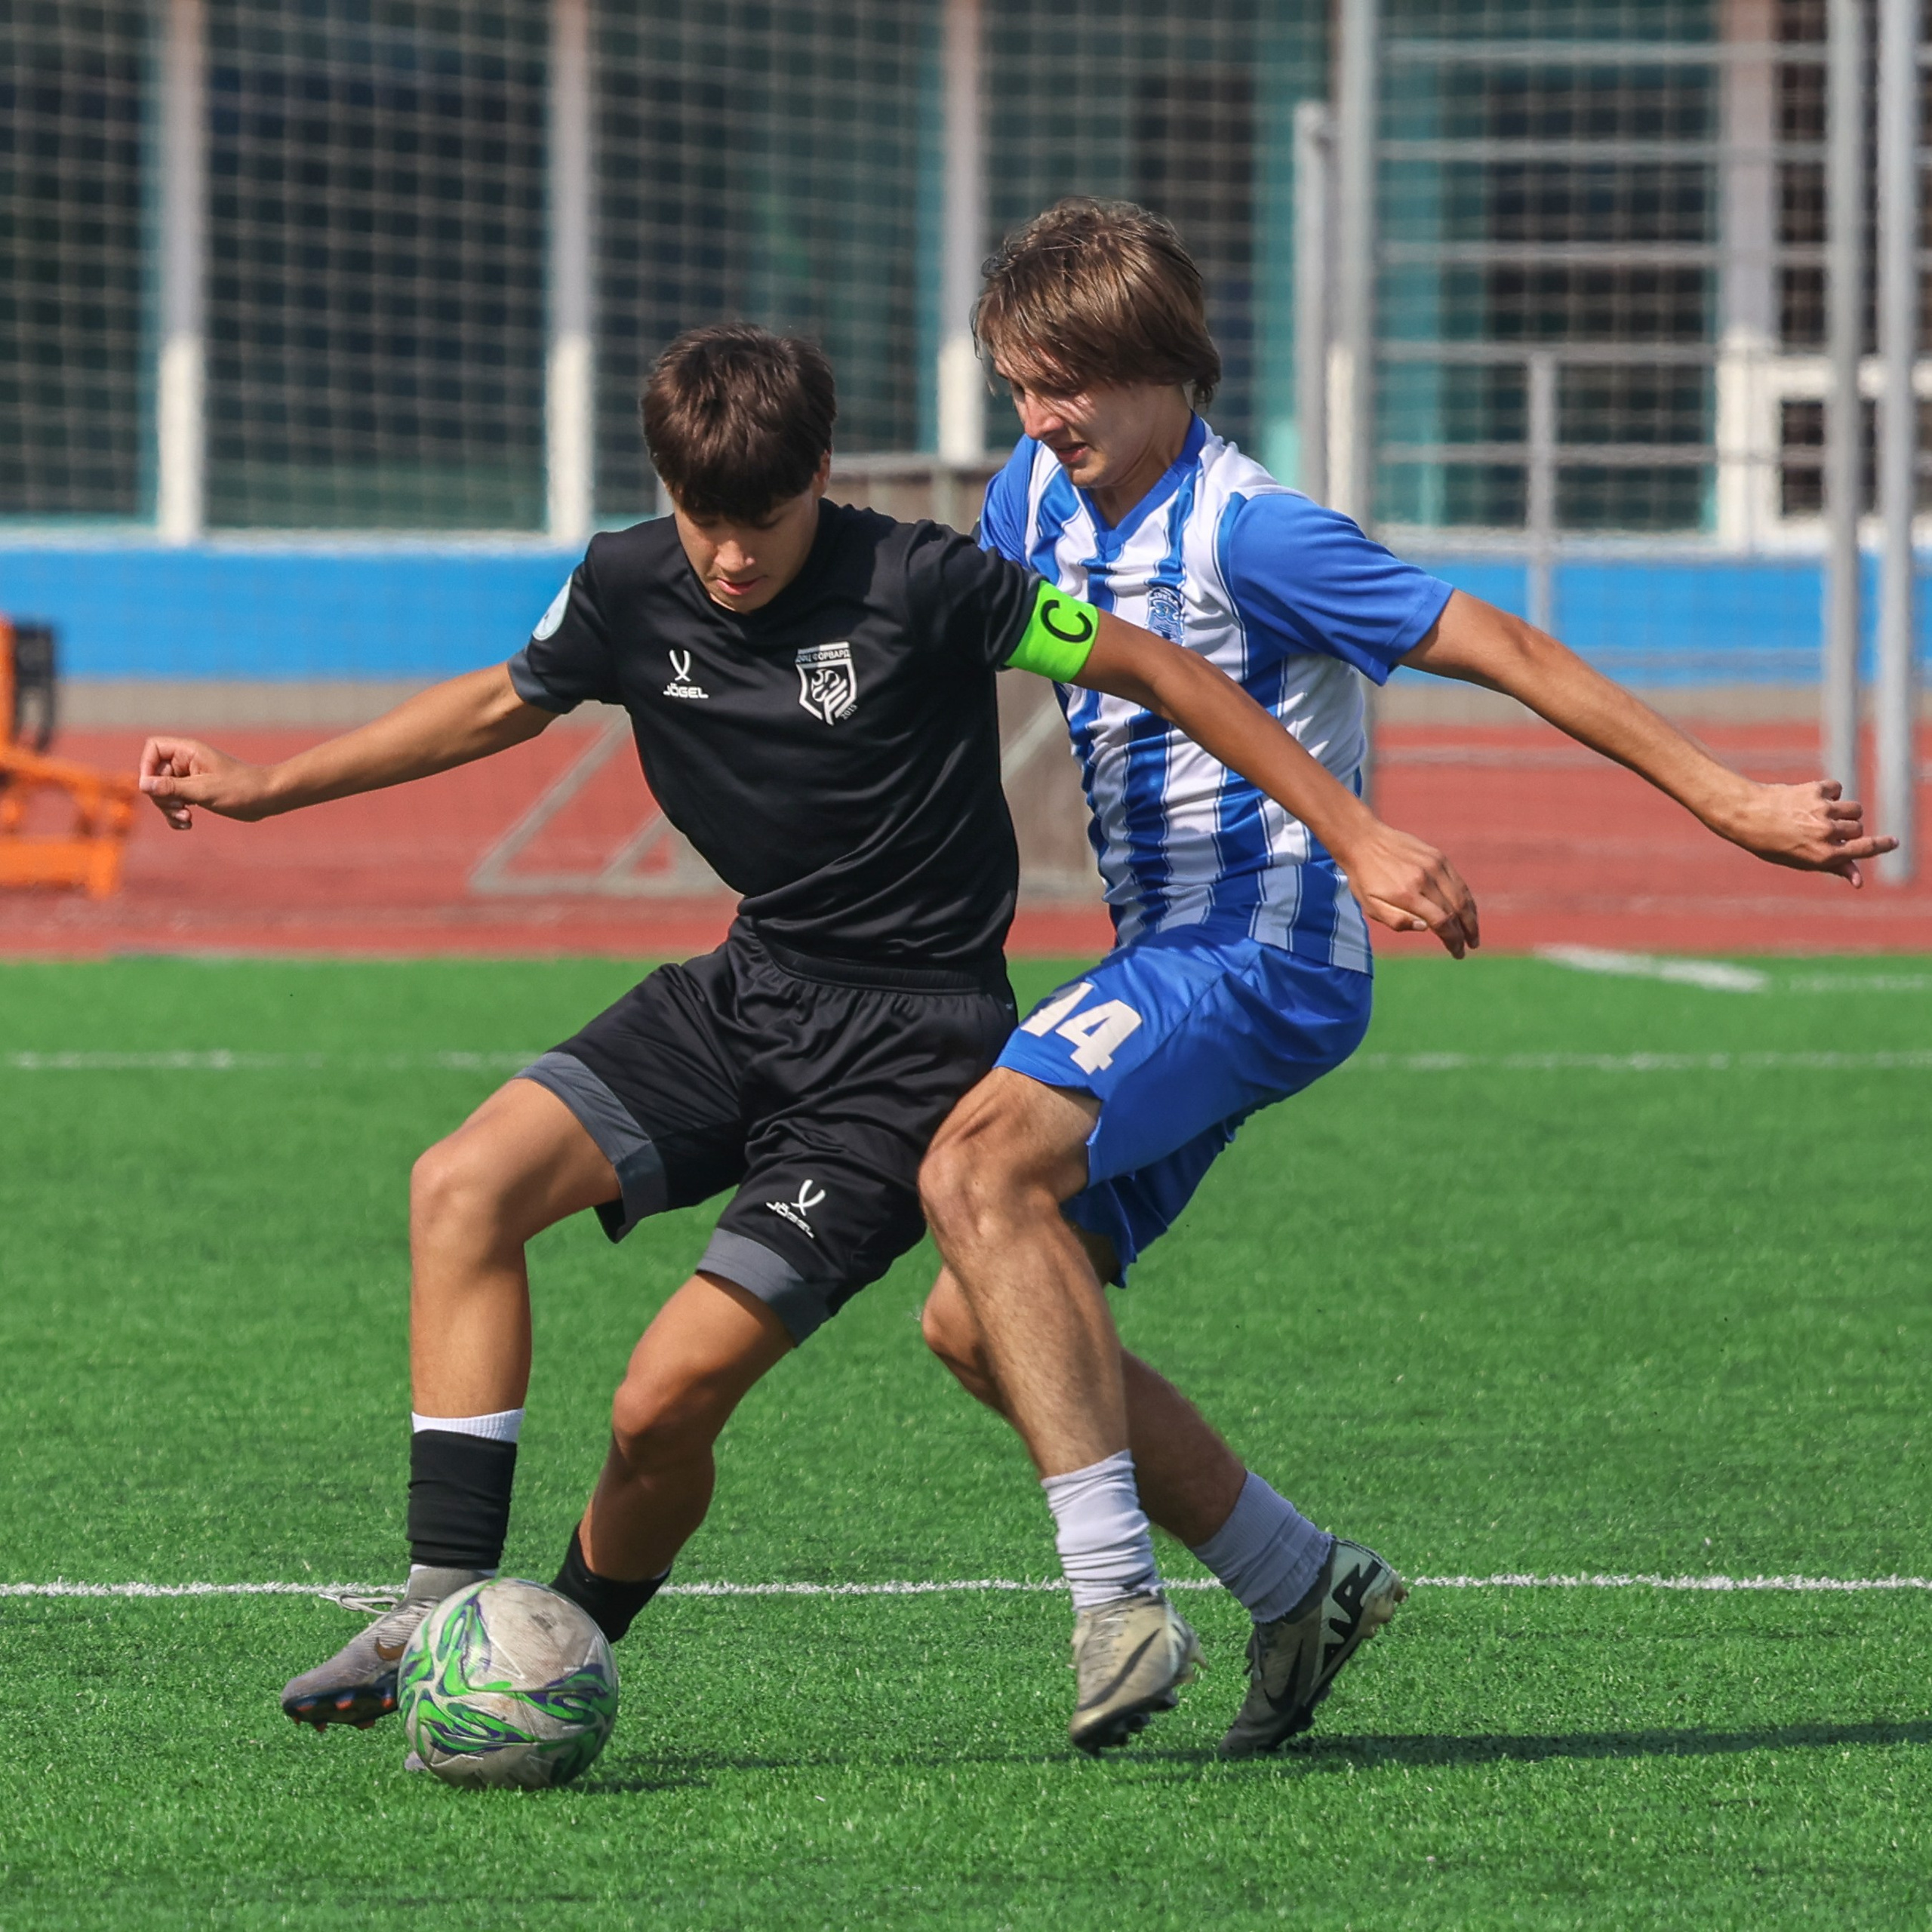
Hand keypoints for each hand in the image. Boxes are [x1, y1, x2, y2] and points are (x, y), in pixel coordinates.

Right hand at [137, 736, 278, 829]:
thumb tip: (142, 785)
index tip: (154, 787)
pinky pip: (176, 802)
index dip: (147, 767)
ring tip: (186, 818)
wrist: (268, 798)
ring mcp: (192, 778)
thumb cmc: (241, 789)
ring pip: (164, 792)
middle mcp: (188, 762)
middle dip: (162, 796)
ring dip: (169, 809)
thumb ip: (171, 788)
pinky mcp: (197, 792)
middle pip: (155, 775)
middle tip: (179, 808)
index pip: (153, 748)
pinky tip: (187, 824)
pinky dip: (177, 814)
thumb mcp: (203, 790)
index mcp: (188, 752)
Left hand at [1334, 822, 1480, 959]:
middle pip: (1455, 911)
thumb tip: (1426, 928)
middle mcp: (1424, 879)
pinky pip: (1458, 881)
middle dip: (1466, 932)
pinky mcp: (1438, 857)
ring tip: (1474, 934)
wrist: (1363, 841)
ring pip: (1461, 896)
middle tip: (1471, 946)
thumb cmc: (1364, 879)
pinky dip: (1466, 899)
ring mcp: (1434, 865)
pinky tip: (1468, 910)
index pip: (1441, 922)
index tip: (1458, 953)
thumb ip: (1397, 920)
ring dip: (1472, 917)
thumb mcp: (1370, 906)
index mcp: (1407, 895)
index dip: (1453, 940)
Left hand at [1718, 779, 1895, 887]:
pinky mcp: (1816, 790)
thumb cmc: (1771, 843)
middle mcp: (1826, 832)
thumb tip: (1858, 881)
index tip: (1894, 842)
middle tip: (1825, 830)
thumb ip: (1832, 866)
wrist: (1746, 814)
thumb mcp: (1800, 860)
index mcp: (1823, 854)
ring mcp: (1822, 810)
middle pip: (1858, 828)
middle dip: (1847, 829)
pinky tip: (1811, 798)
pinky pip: (1838, 788)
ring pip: (1854, 809)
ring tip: (1820, 815)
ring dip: (1843, 811)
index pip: (1864, 849)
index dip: (1882, 846)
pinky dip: (1830, 793)